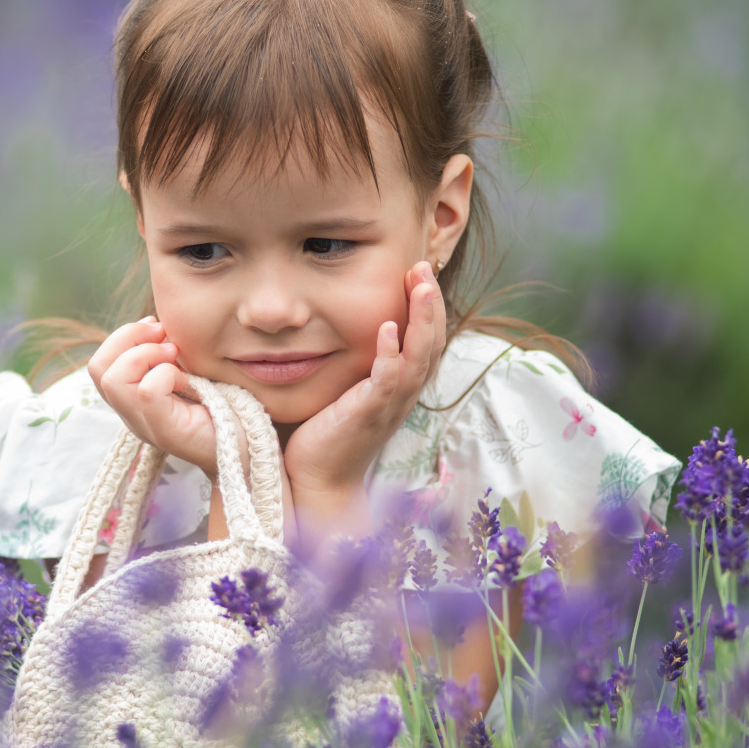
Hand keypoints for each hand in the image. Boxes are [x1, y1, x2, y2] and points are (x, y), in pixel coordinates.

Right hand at [87, 317, 218, 476]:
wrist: (248, 448)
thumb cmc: (224, 407)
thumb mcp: (188, 373)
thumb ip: (167, 354)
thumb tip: (154, 324)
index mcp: (133, 399)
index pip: (99, 364)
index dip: (123, 336)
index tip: (157, 327)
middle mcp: (132, 414)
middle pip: (97, 368)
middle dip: (128, 338)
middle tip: (165, 338)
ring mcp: (145, 426)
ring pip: (113, 380)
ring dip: (146, 355)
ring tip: (174, 358)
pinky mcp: (166, 432)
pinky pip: (147, 392)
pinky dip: (167, 374)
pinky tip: (188, 380)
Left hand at [282, 261, 446, 525]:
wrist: (317, 481)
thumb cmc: (327, 434)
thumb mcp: (347, 389)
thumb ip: (355, 362)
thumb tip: (343, 326)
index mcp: (399, 386)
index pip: (425, 339)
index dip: (427, 306)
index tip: (419, 272)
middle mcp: (401, 394)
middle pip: (431, 342)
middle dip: (430, 302)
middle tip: (424, 266)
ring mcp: (388, 405)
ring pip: (418, 357)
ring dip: (421, 320)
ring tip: (419, 286)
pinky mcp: (368, 415)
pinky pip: (387, 381)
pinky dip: (390, 354)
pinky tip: (387, 329)